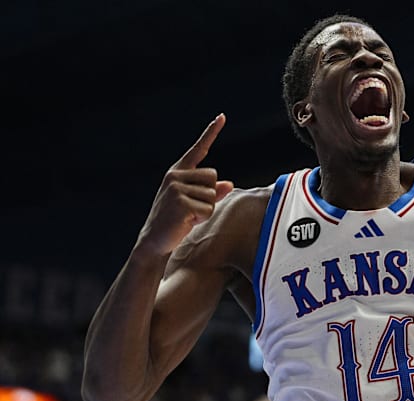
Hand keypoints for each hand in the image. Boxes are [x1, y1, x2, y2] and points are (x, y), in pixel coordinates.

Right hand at [137, 114, 233, 255]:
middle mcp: (175, 176)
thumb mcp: (195, 204)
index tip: (222, 116)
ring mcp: (176, 188)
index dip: (211, 132)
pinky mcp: (180, 202)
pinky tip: (186, 222)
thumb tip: (229, 184)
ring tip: (187, 216)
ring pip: (212, 194)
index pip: (199, 149)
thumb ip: (212, 193)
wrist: (155, 241)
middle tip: (191, 209)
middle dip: (209, 195)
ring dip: (205, 210)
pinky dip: (202, 219)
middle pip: (213, 177)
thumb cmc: (176, 221)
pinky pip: (208, 208)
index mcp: (178, 172)